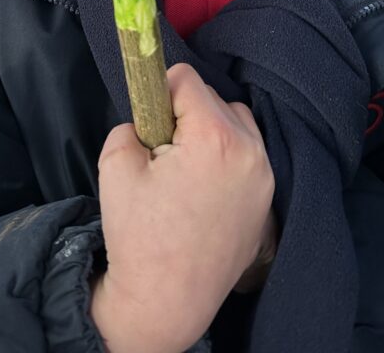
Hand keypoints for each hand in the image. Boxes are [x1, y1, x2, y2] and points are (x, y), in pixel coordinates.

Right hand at [90, 63, 274, 352]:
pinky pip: (248, 154)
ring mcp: (264, 177)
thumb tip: (149, 115)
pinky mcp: (268, 199)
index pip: (186, 79)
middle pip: (213, 99)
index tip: (149, 122)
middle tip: (162, 154)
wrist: (165, 304)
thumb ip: (131, 122)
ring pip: (236, 123)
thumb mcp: (115, 164)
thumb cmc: (139, 237)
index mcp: (213, 138)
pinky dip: (226, 158)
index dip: (159, 94)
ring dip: (210, 132)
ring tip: (184, 171)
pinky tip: (203, 188)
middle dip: (184, 116)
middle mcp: (249, 151)